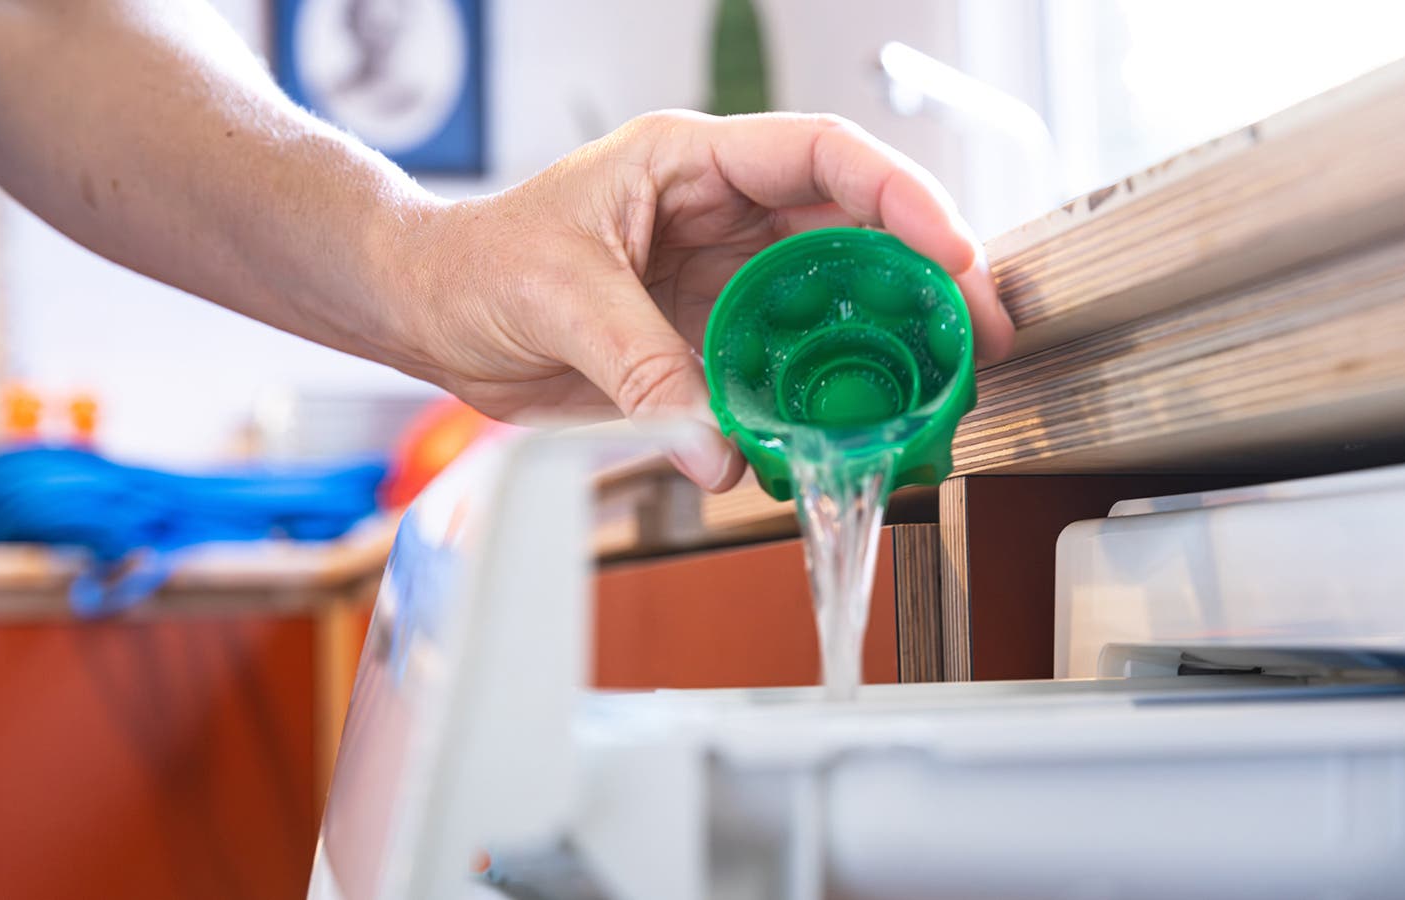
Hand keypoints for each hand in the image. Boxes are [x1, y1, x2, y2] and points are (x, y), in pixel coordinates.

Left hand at [393, 110, 1012, 491]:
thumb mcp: (560, 298)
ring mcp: (721, 281)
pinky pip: (782, 367)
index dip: (901, 196)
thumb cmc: (476, 262)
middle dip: (925, 277)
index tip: (951, 251)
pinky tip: (847, 428)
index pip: (823, 157)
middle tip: (976, 334)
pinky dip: (818, 398)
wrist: (428, 312)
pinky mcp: (707, 342)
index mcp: (692, 164)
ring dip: (884, 343)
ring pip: (830, 303)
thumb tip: (719, 450)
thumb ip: (645, 370)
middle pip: (853, 231)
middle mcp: (721, 216)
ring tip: (936, 387)